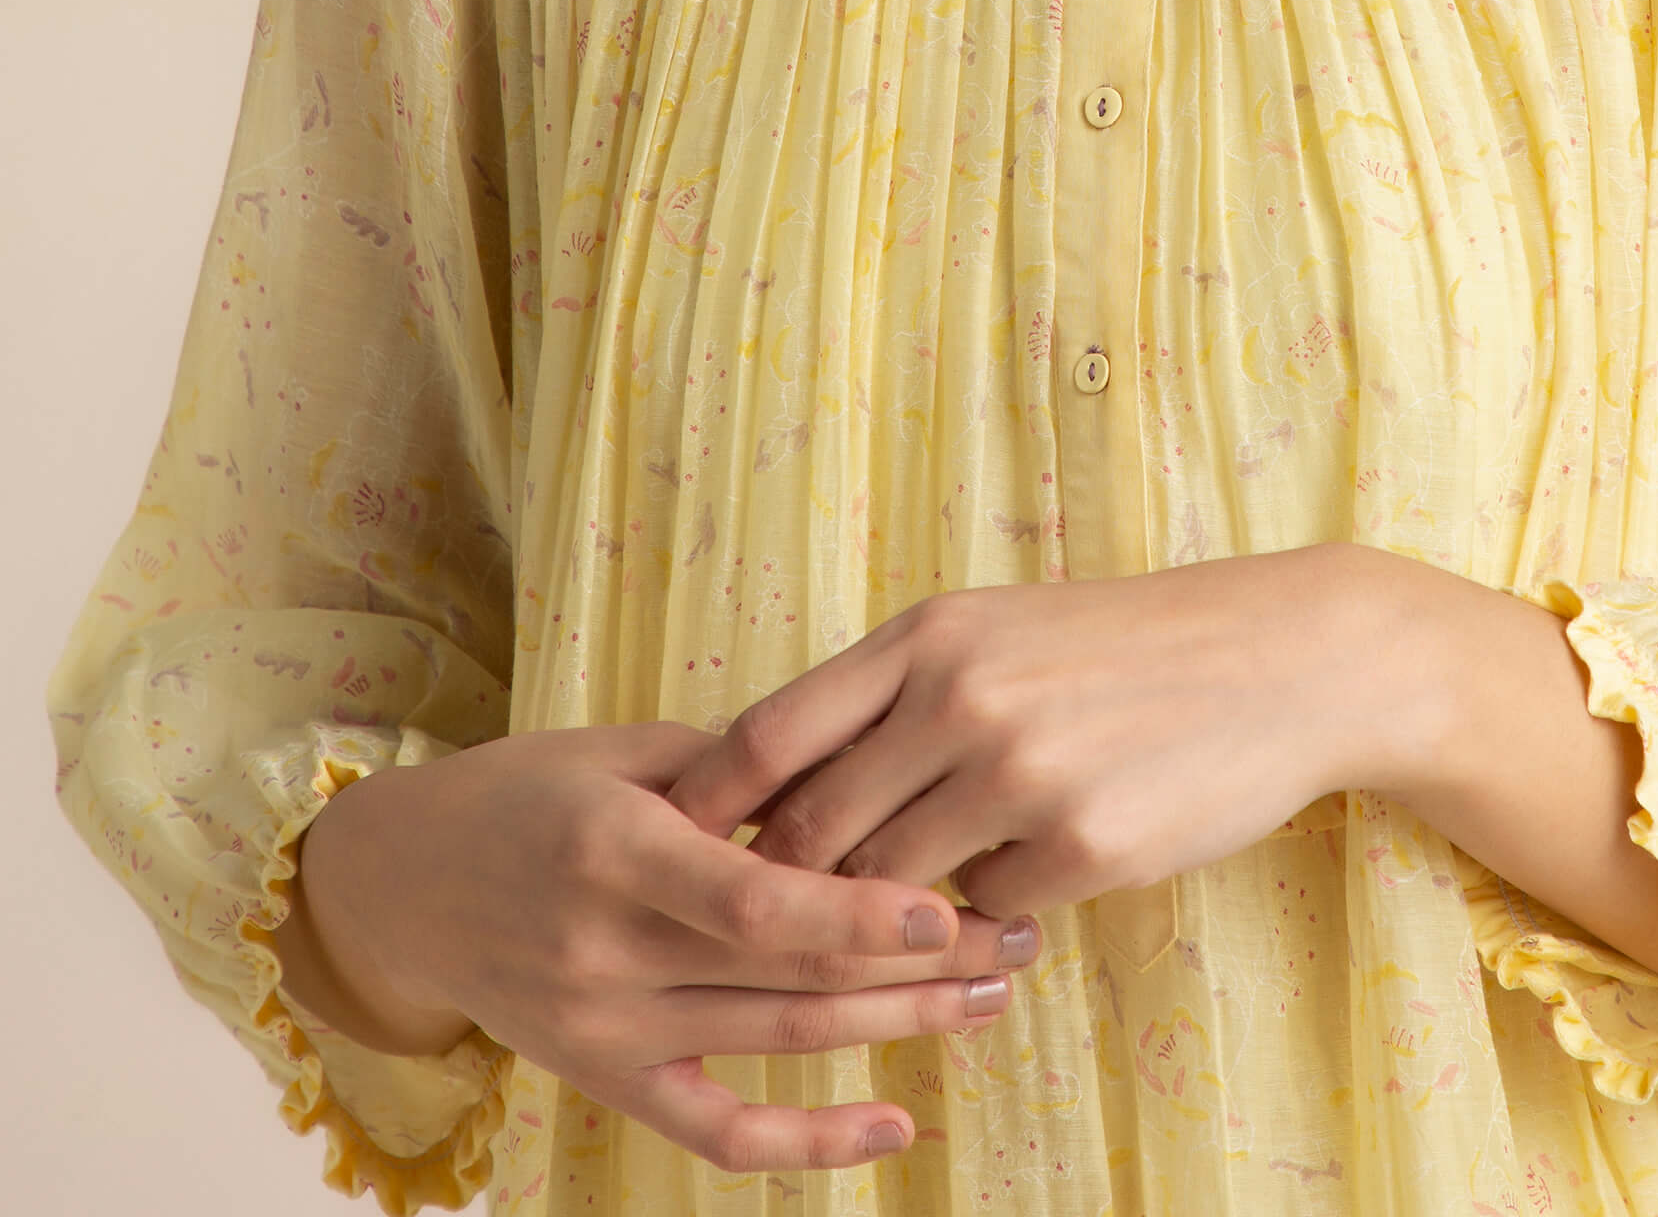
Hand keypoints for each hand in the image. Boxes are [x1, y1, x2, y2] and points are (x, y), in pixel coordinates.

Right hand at [278, 722, 1042, 1173]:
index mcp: (614, 849)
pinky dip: (812, 1140)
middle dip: (915, 960)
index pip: (753, 901)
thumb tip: (858, 778)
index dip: (858, 909)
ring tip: (991, 995)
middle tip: (1013, 936)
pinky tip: (897, 1124)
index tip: (951, 902)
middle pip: (788, 975)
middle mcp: (609, 952)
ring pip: (777, 1042)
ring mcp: (608, 1031)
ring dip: (896, 1025)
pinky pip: (720, 1132)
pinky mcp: (608, 1083)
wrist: (409, 885)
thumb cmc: (529, 790)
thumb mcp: (621, 750)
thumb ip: (734, 772)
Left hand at [663, 547, 1403, 920]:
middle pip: (805, 834)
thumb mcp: (995, 630)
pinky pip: (985, 913)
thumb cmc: (1123, 646)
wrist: (1279, 658)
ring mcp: (1018, 772)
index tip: (683, 857)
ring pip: (885, 892)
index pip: (763, 737)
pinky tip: (1023, 896)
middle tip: (785, 925)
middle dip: (784, 892)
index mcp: (925, 635)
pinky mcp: (1081, 844)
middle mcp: (957, 697)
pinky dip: (987, 919)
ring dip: (887, 920)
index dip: (707, 810)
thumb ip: (895, 694)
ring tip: (913, 919)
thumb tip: (782, 782)